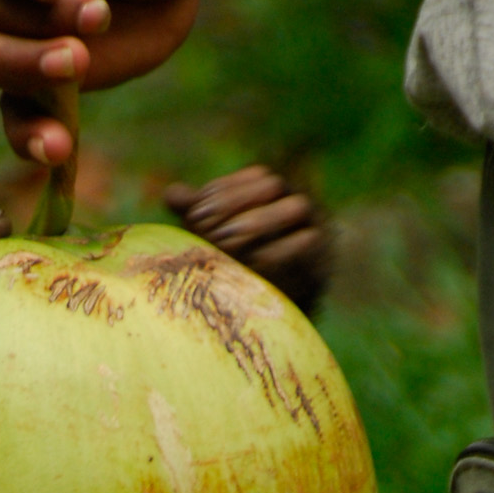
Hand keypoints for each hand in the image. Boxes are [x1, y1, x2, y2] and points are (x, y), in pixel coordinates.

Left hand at [164, 166, 330, 312]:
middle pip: (273, 184)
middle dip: (234, 203)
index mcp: (278, 196)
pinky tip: (247, 263)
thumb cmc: (242, 271)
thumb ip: (199, 217)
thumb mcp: (216, 242)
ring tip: (222, 243)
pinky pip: (307, 243)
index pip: (255, 175)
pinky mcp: (323, 258)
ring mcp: (317, 228)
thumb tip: (171, 194)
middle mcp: (299, 204)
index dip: (224, 190)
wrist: (277, 317)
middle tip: (203, 226)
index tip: (194, 212)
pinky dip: (276, 250)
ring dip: (256, 222)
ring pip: (296, 206)